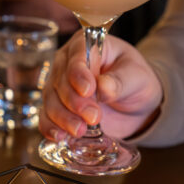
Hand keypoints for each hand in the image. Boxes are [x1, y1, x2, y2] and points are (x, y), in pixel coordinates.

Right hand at [40, 31, 162, 140]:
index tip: (88, 90)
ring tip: (79, 131)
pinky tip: (59, 137)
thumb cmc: (135, 81)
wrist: (135, 104)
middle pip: (61, 80)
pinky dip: (50, 128)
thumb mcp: (137, 77)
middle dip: (74, 101)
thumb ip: (121, 81)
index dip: (79, 74)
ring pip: (51, 100)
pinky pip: (46, 117)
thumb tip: (103, 87)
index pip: (77, 57)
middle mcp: (67, 63)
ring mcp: (59, 86)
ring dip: (62, 117)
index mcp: (87, 46)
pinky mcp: (58, 107)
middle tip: (94, 117)